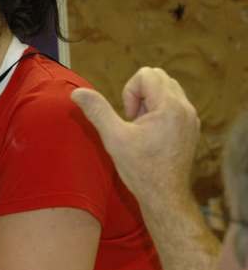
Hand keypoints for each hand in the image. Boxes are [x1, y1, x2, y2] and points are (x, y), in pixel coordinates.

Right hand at [70, 67, 199, 205]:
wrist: (165, 195)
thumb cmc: (140, 169)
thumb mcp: (113, 138)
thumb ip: (96, 110)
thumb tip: (77, 93)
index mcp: (169, 106)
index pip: (147, 74)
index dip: (130, 92)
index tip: (128, 117)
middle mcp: (185, 107)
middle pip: (159, 77)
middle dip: (140, 94)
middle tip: (133, 121)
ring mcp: (191, 117)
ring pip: (167, 89)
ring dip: (149, 102)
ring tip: (141, 128)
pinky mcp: (191, 127)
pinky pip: (175, 103)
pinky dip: (159, 111)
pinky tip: (151, 135)